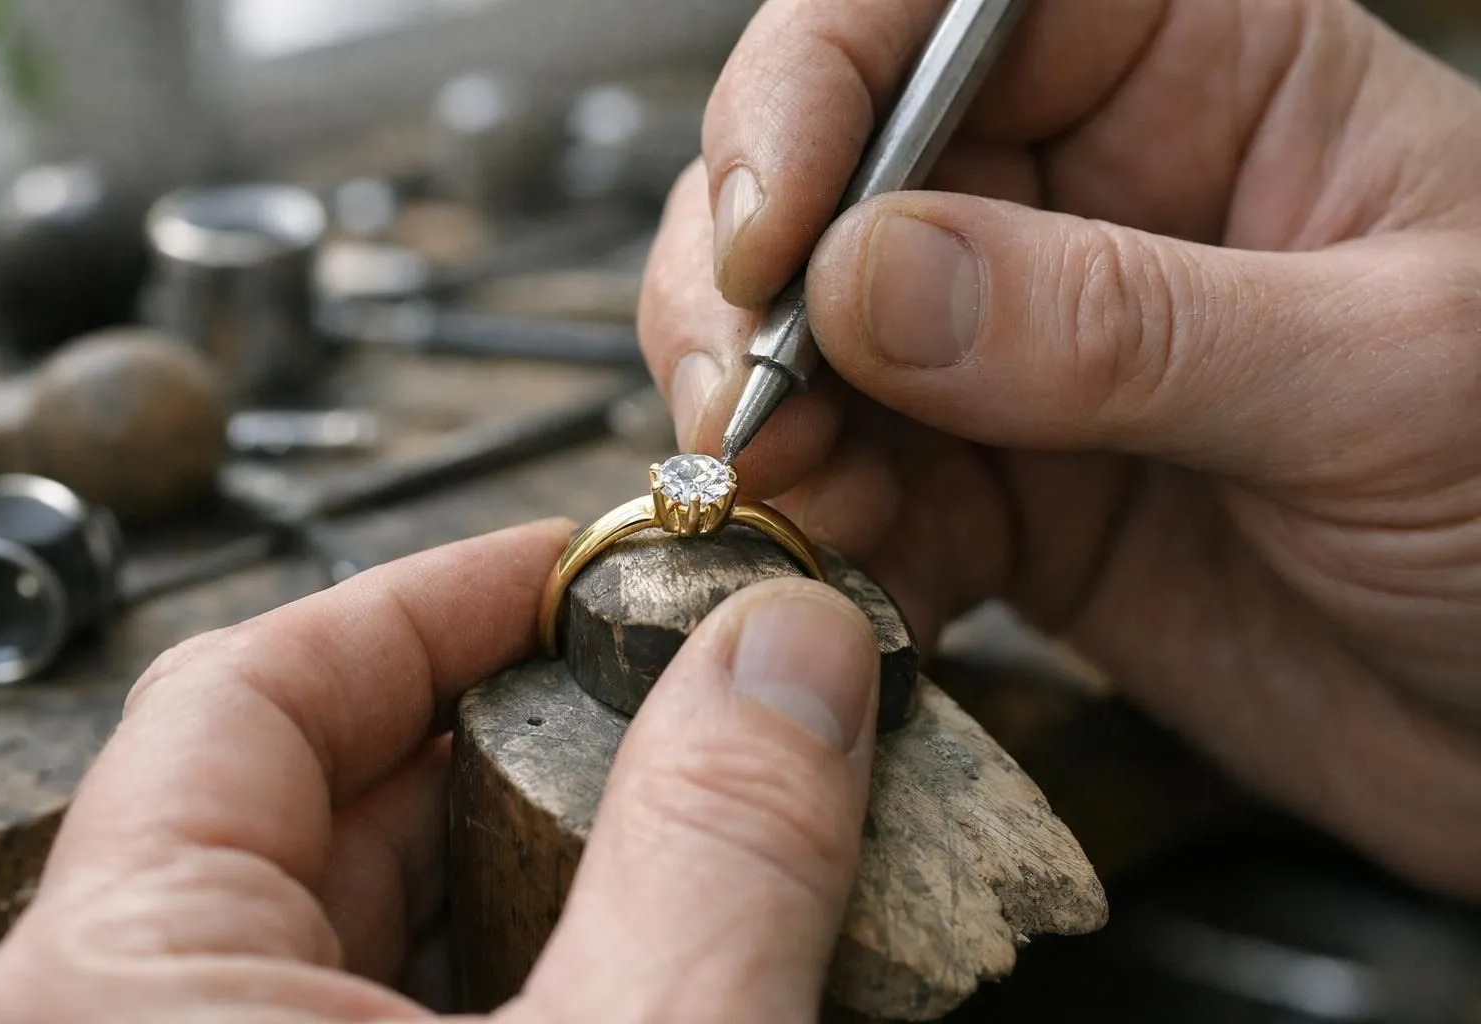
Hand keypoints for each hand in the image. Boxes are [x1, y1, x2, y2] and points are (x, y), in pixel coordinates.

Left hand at [0, 521, 880, 1021]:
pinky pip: (386, 1011)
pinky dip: (514, 972)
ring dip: (532, 862)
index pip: (255, 685)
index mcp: (126, 993)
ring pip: (367, 919)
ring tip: (678, 827)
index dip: (441, 596)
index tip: (579, 562)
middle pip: (324, 794)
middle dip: (521, 727)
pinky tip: (630, 965)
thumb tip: (790, 662)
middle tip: (664, 692)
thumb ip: (714, 861)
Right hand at [639, 0, 1480, 898]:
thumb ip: (1122, 324)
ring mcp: (1025, 356)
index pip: (935, 5)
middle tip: (746, 404)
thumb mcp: (1384, 378)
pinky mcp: (1001, 496)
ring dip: (761, 423)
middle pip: (825, 172)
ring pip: (804, 338)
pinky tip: (847, 583)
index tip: (770, 233)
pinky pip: (855, 494)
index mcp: (1204, 77)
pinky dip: (818, 540)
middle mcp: (1085, 198)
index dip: (814, 84)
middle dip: (744, 287)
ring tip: (790, 505)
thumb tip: (871, 279)